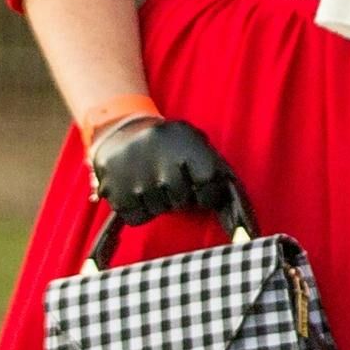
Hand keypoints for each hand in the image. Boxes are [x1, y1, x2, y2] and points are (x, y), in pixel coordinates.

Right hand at [89, 117, 237, 226]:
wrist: (120, 130)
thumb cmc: (167, 142)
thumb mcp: (192, 141)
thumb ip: (213, 166)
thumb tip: (234, 205)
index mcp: (185, 145)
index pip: (208, 181)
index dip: (209, 192)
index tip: (202, 191)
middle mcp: (161, 161)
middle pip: (182, 200)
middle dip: (180, 195)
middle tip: (169, 179)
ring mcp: (137, 179)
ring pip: (159, 210)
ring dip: (158, 202)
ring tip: (151, 181)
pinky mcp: (115, 192)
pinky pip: (137, 218)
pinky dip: (139, 209)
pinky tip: (136, 190)